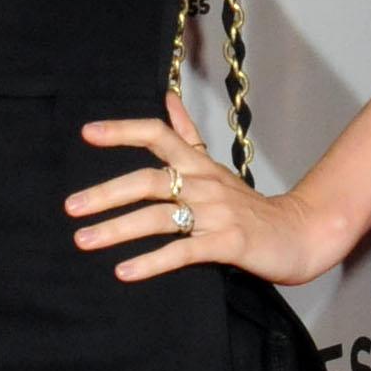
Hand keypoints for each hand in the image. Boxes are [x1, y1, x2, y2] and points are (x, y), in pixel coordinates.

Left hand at [64, 92, 340, 285]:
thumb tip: (168, 98)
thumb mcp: (215, 167)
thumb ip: (188, 135)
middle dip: (105, 194)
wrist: (299, 234)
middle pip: (147, 180)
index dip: (123, 131)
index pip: (158, 135)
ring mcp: (216, 213)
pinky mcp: (227, 244)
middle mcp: (204, 183)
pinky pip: (182, 252)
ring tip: (84, 241)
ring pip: (158, 217)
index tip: (86, 133)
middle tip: (71, 207)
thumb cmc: (250, 205)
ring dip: (117, 229)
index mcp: (198, 164)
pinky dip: (151, 262)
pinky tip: (123, 271)